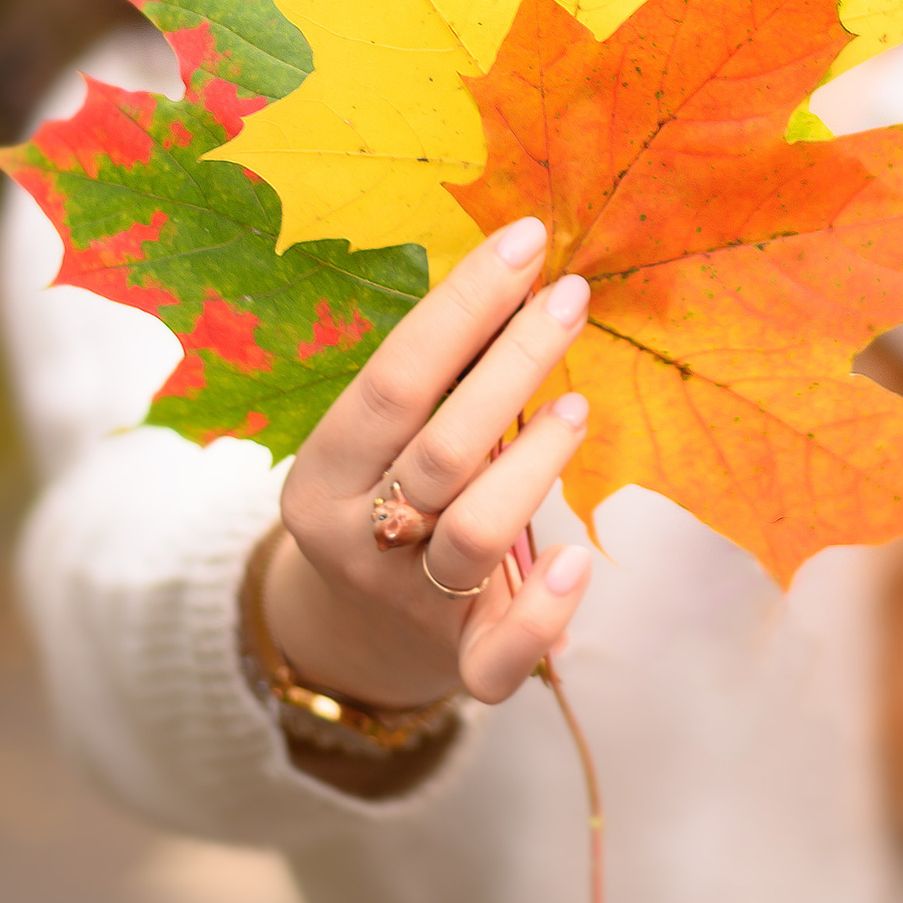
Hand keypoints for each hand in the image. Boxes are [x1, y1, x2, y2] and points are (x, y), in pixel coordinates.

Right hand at [259, 216, 592, 713]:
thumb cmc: (389, 504)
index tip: (526, 241)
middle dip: (513, 363)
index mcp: (323, 475)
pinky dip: (544, 610)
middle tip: (571, 297)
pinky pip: (502, 653)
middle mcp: (356, 543)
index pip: (392, 379)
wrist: (359, 640)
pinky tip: (578, 558)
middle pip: (442, 450)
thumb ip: (432, 384)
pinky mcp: (463, 661)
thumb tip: (517, 271)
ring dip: (533, 464)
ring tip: (579, 406)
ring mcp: (409, 606)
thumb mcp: (380, 445)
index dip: (462, 307)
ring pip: (476, 534)